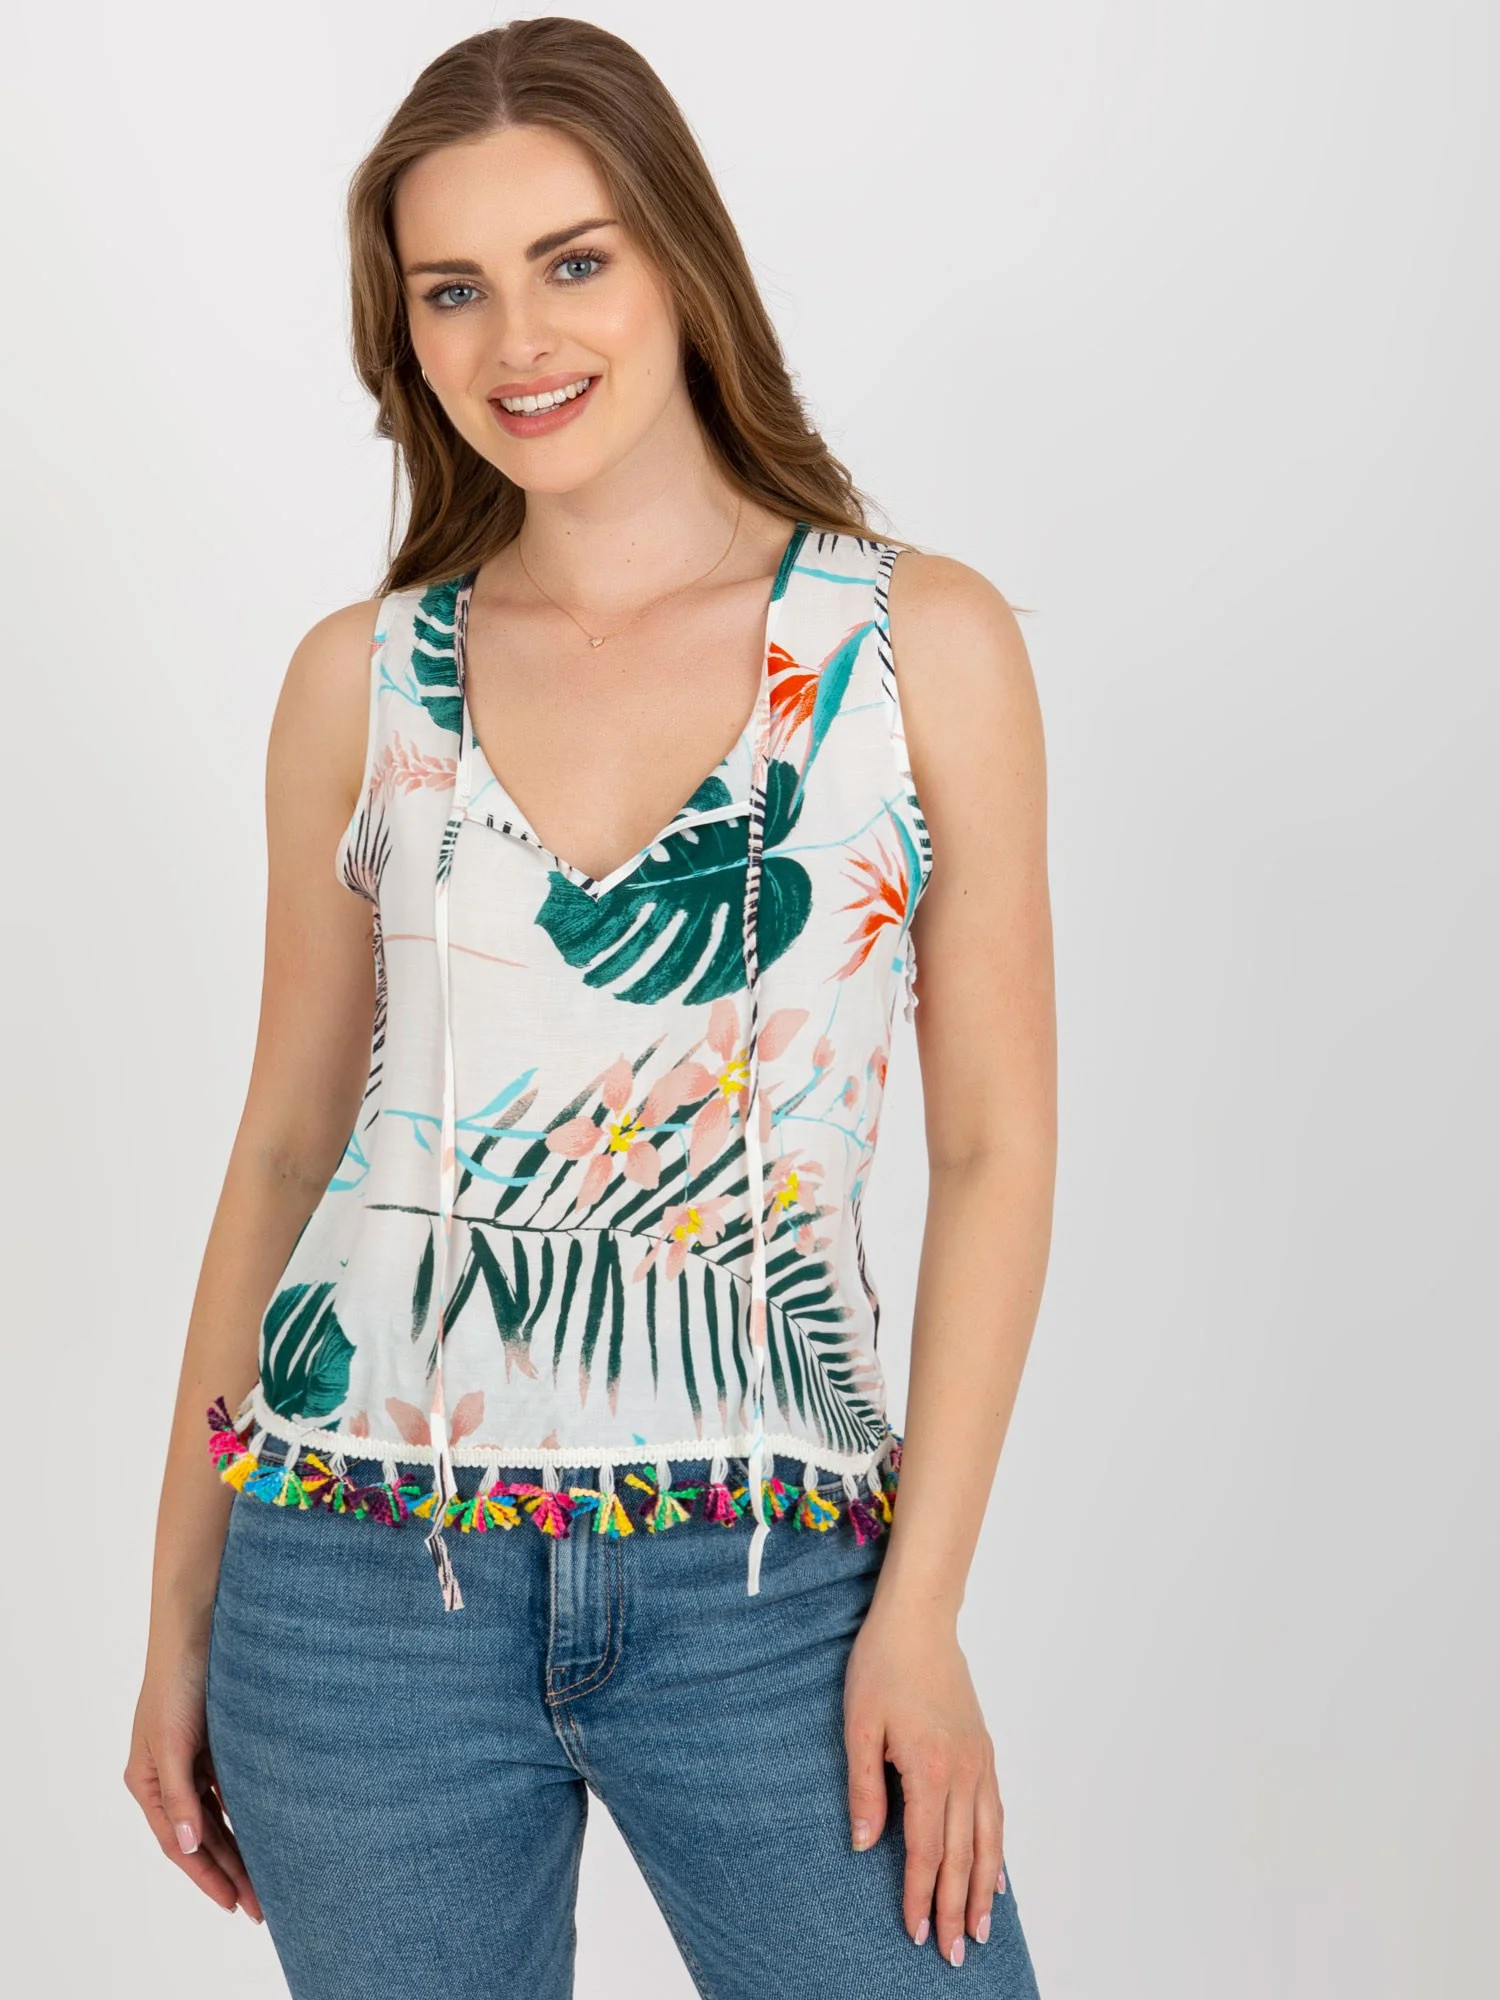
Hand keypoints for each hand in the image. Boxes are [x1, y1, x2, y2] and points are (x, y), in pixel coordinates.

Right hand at [124, 1632, 264, 1924]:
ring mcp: (194, 1758)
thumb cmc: (180, 1678)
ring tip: (270, 1880)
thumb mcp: (173, 1739)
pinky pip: (234, 1789)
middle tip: (262, 1908)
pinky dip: (249, 1812)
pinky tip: (270, 1831)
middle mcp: (169, 1775)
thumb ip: (178, 1794)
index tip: (234, 1906)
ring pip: (221, 1817)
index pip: (180, 1845)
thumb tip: (188, 1844)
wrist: (200, 1622)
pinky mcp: (217, 1739)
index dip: (208, 1878)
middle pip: (203, 1837)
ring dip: (243, 1848)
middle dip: (231, 1873)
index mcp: (147, 1781)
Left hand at [843, 1599, 1004, 1966]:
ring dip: (983, 1889)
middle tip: (954, 1953)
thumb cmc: (883, 1666)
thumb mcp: (859, 1725)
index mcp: (930, 1769)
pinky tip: (996, 1874)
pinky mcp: (985, 1750)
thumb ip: (864, 1788)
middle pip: (961, 1855)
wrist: (920, 1621)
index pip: (925, 1850)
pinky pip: (997, 1812)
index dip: (920, 1895)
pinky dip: (998, 1849)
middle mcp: (963, 1772)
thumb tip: (863, 1845)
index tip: (914, 1932)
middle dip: (956, 1908)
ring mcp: (980, 1761)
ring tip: (980, 1928)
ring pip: (988, 1840)